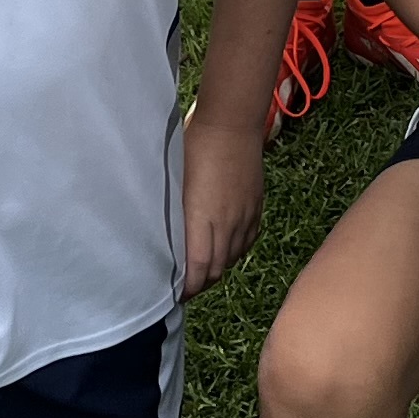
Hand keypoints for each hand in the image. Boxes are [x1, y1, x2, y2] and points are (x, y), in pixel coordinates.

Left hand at [180, 107, 265, 295]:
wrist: (231, 123)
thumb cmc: (193, 147)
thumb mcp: (174, 182)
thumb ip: (172, 216)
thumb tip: (162, 241)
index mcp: (202, 219)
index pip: (198, 269)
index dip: (187, 288)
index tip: (174, 294)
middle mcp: (227, 223)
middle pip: (216, 269)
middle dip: (200, 284)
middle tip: (184, 286)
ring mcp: (244, 216)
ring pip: (232, 257)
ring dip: (217, 268)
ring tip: (202, 270)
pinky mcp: (256, 206)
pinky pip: (247, 240)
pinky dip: (234, 252)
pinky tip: (224, 249)